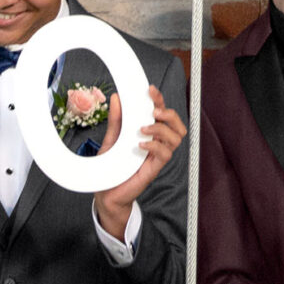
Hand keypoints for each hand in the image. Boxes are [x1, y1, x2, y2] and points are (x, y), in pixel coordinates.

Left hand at [91, 85, 187, 240]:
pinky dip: (155, 146)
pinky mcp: (154, 169)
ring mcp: (157, 156)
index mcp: (149, 133)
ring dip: (162, 129)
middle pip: (176, 124)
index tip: (150, 90)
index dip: (159, 100)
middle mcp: (157, 143)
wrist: (107, 193)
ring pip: (176, 138)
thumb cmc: (112, 167)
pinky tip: (140, 145)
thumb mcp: (111, 138)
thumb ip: (116, 120)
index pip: (161, 113)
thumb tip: (117, 98)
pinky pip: (165, 154)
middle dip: (169, 113)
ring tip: (143, 129)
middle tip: (153, 111)